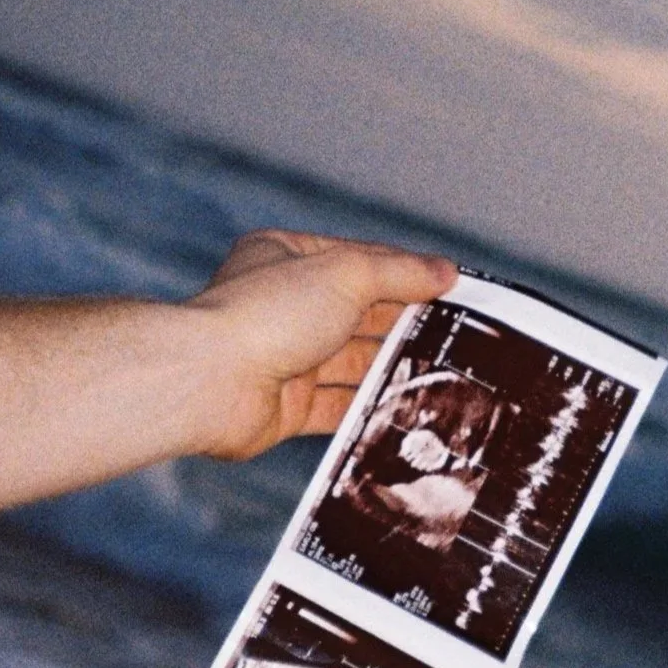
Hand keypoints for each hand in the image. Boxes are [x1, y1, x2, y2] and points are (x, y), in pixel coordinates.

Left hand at [184, 232, 454, 459]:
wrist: (209, 382)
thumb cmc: (266, 315)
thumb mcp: (346, 274)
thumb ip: (399, 272)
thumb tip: (444, 272)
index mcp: (286, 259)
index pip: (359, 261)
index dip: (406, 272)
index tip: (451, 288)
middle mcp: (284, 307)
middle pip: (359, 313)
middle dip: (405, 323)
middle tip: (457, 333)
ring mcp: (284, 358)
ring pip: (351, 363)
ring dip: (393, 366)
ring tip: (445, 371)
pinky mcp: (286, 407)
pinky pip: (338, 408)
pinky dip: (371, 408)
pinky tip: (407, 409)